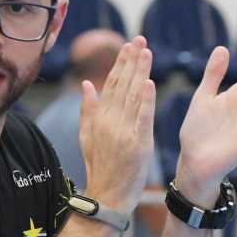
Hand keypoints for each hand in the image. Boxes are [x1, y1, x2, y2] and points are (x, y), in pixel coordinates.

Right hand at [78, 36, 155, 215]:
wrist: (108, 196)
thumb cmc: (100, 167)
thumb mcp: (87, 137)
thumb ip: (88, 110)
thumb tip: (87, 84)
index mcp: (99, 118)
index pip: (111, 83)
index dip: (120, 63)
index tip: (129, 45)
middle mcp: (110, 121)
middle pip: (122, 85)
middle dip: (132, 60)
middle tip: (140, 40)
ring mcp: (124, 132)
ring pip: (132, 96)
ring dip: (140, 72)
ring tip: (146, 52)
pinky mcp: (138, 144)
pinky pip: (142, 118)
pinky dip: (146, 100)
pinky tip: (149, 83)